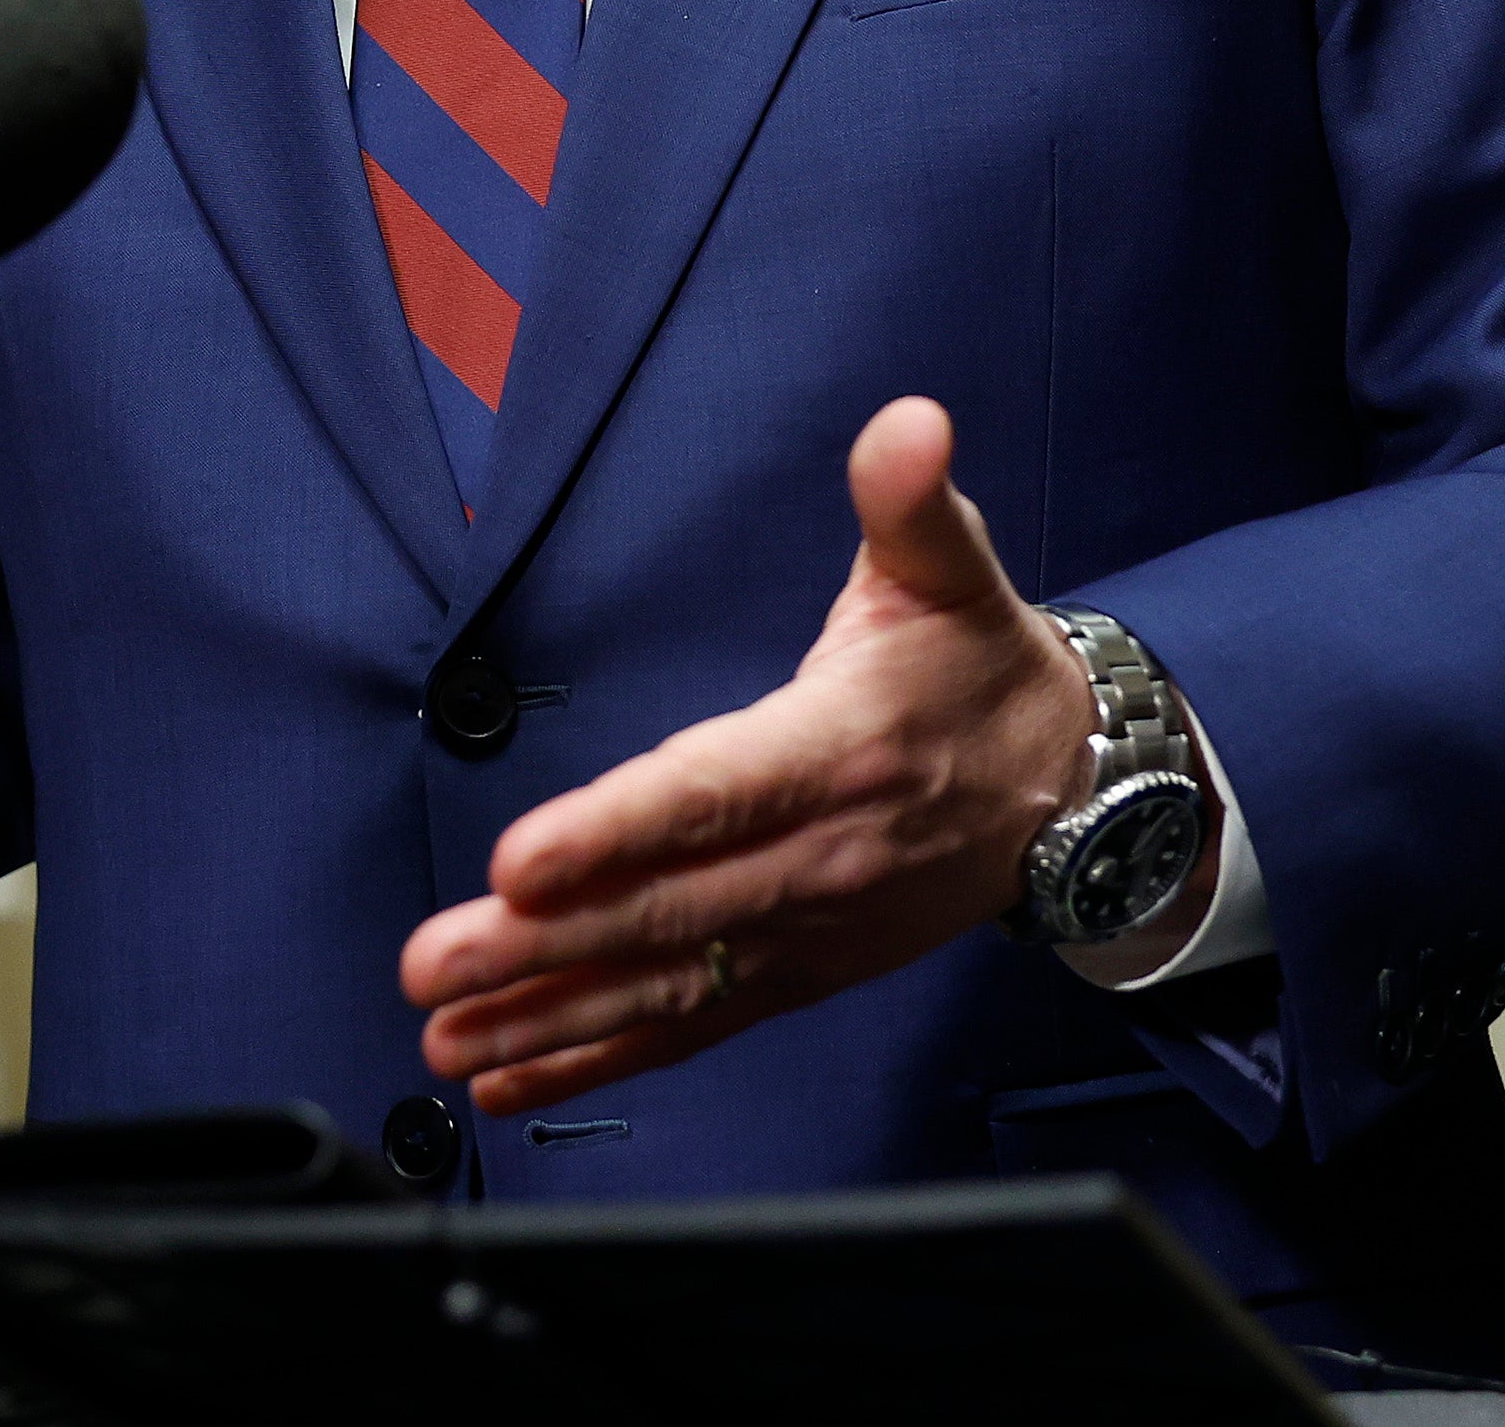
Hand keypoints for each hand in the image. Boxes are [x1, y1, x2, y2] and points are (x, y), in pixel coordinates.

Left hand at [400, 397, 1105, 1115]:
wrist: (1072, 789)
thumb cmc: (982, 669)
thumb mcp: (953, 571)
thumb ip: (910, 502)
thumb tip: (910, 425)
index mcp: (839, 751)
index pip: (711, 798)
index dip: (615, 834)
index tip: (521, 863)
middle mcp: (819, 858)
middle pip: (665, 908)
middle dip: (540, 943)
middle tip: (432, 965)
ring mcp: (807, 929)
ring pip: (665, 982)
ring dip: (549, 1017)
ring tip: (447, 1037)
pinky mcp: (800, 973)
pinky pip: (693, 1023)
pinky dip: (601, 1059)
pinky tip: (513, 1080)